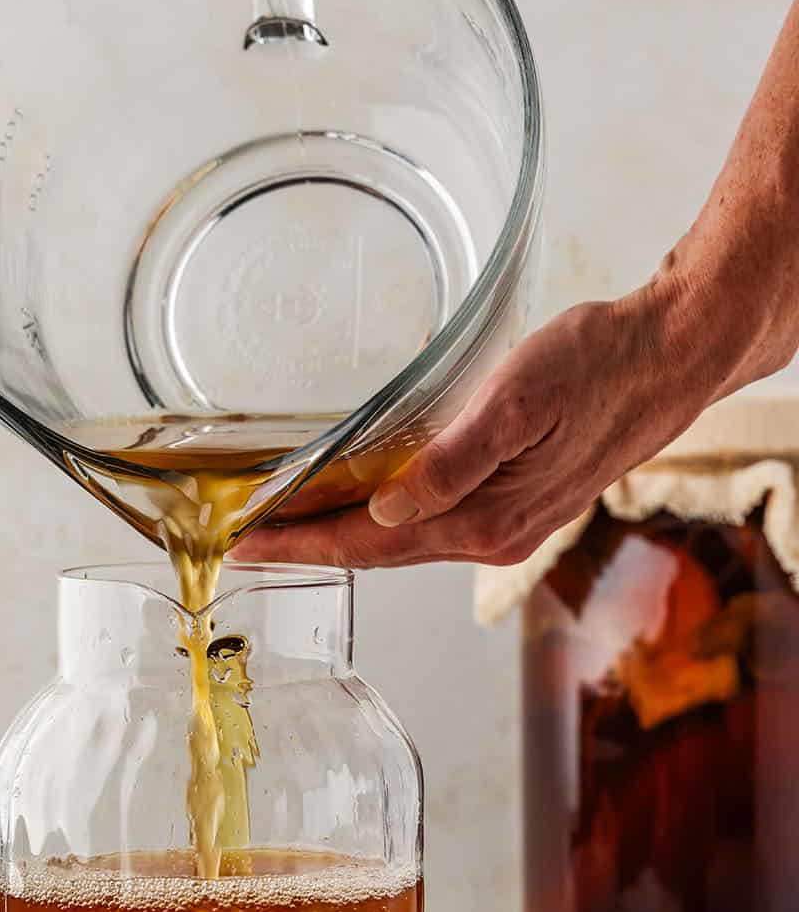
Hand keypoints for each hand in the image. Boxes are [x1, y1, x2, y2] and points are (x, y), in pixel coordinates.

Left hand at [239, 285, 706, 567]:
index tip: (239, 543)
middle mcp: (491, 539)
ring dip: (342, 536)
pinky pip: (433, 527)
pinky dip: (385, 521)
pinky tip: (362, 504)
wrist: (673, 358)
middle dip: (307, 548)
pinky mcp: (517, 506)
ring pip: (403, 544)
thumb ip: (454, 462)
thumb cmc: (600, 365)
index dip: (300, 544)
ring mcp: (506, 528)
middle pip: (377, 554)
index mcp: (484, 521)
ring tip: (285, 524)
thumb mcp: (521, 400)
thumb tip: (392, 510)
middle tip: (240, 538)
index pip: (367, 544)